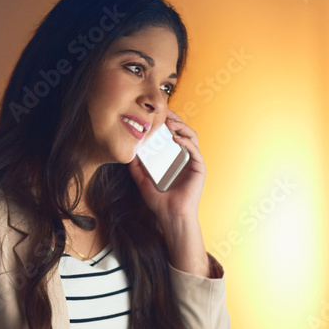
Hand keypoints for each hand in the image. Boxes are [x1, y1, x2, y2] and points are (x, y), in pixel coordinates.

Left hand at [127, 110, 211, 276]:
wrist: (170, 216)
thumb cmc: (160, 201)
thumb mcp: (143, 181)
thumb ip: (136, 168)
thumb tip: (129, 153)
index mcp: (174, 158)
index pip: (172, 134)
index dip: (167, 123)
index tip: (156, 115)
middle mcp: (185, 157)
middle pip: (183, 131)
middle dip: (174, 120)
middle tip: (163, 113)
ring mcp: (194, 162)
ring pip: (191, 137)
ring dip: (181, 127)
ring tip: (170, 123)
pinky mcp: (199, 168)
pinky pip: (195, 150)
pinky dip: (186, 142)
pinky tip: (176, 138)